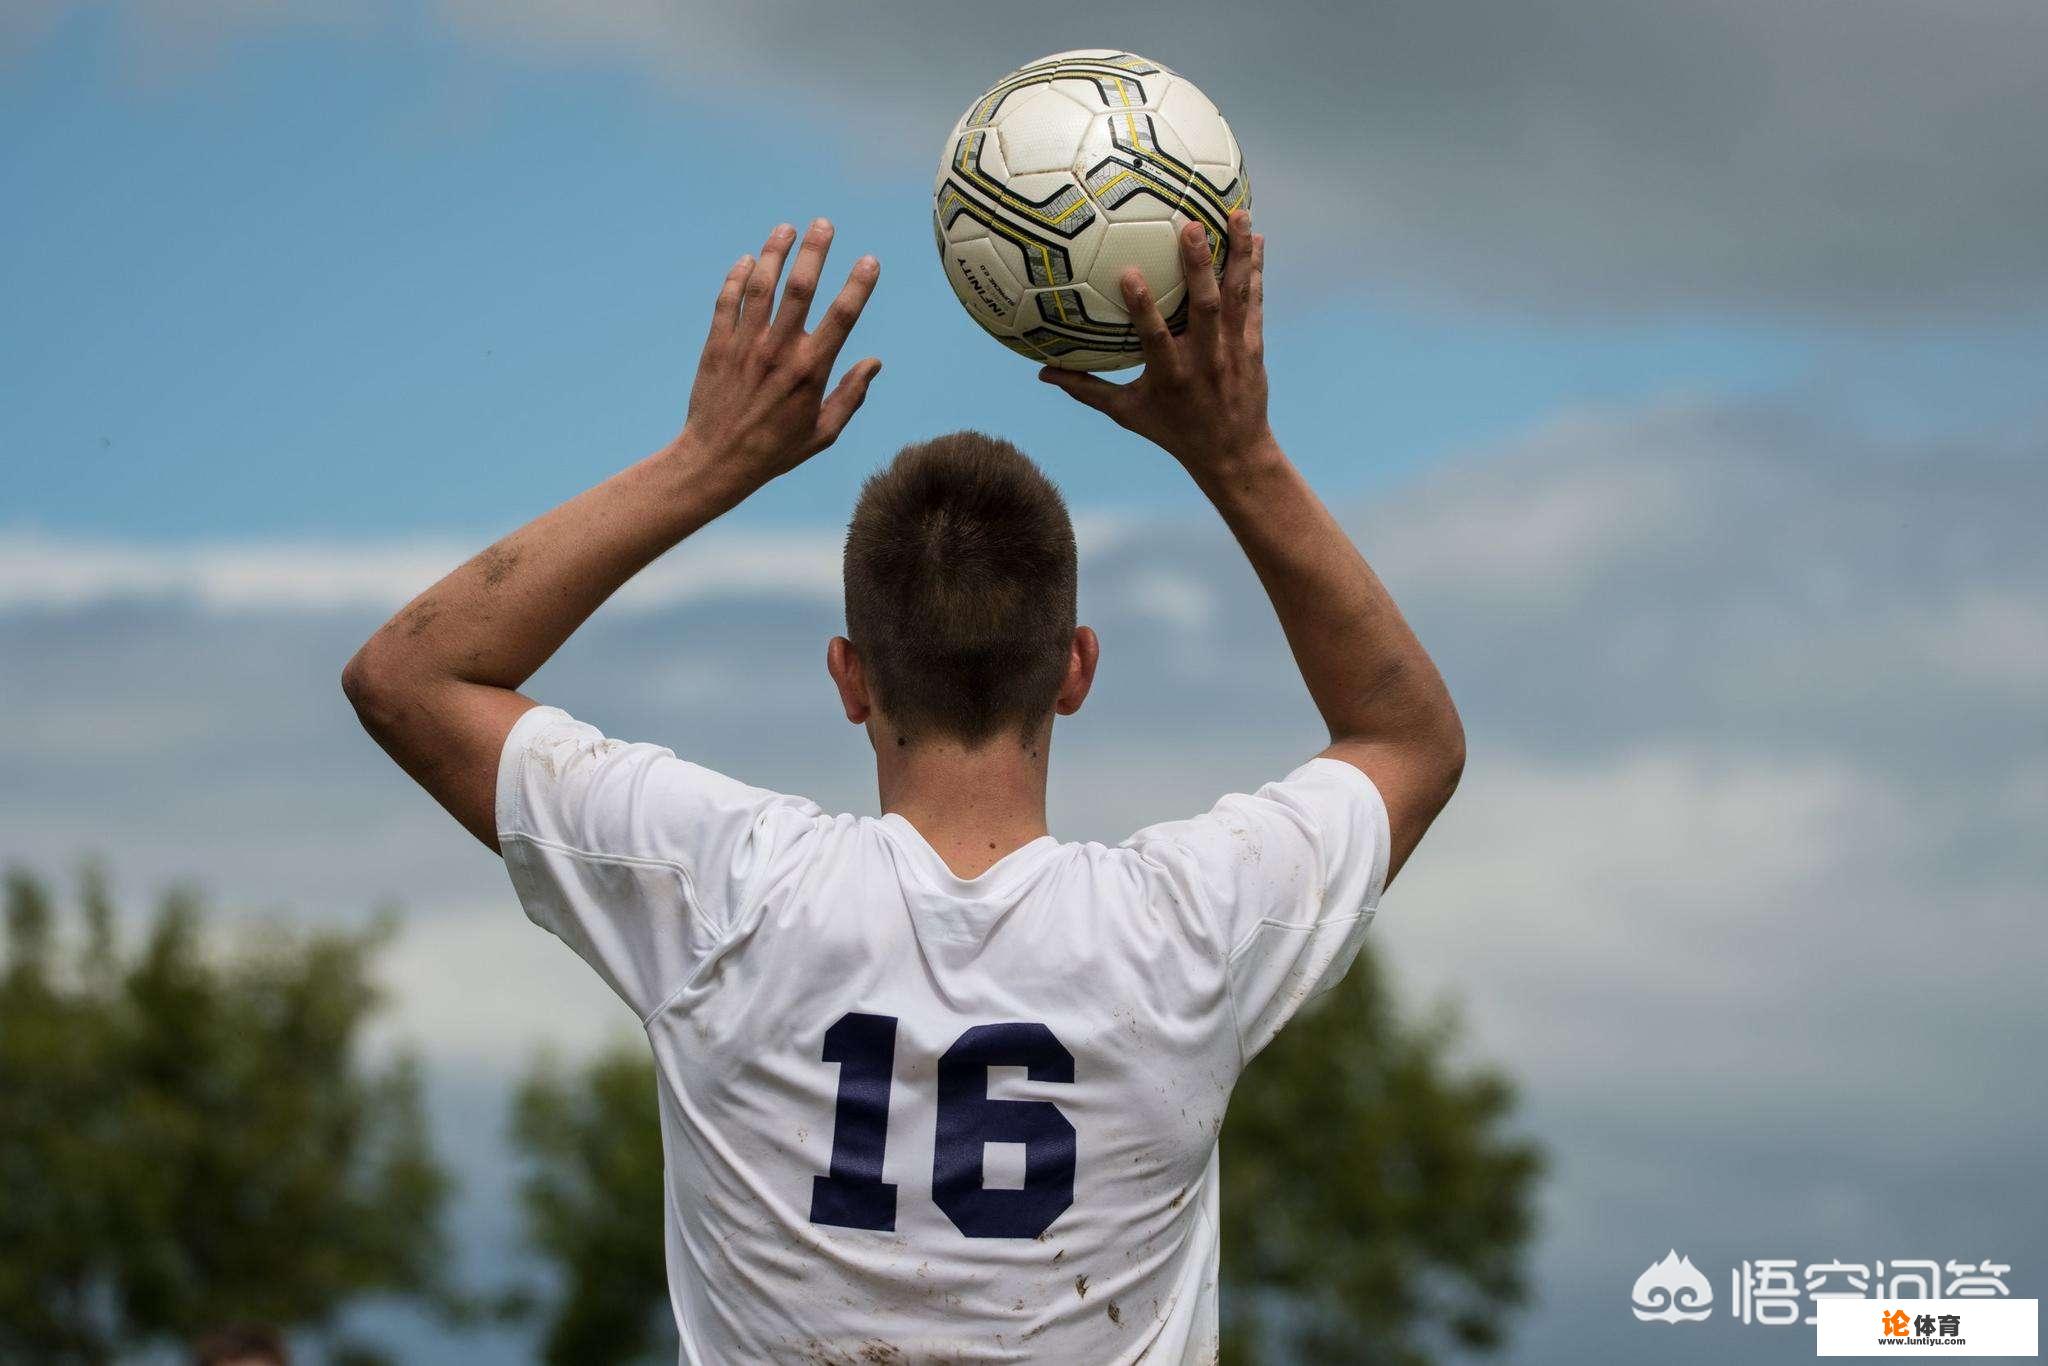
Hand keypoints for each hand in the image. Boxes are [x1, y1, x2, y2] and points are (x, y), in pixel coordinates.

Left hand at [677, 219, 881, 485]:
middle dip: (815, 250)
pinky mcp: (717, 345)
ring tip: (785, 229)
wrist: (716, 460)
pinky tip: (747, 260)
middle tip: (824, 224)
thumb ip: (851, 395)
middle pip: (800, 287)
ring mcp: (745, 345)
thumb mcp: (823, 433)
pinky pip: (728, 301)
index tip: (870, 261)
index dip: (859, 285)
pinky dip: (737, 277)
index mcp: (810, 371)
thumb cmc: (774, 450)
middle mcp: (778, 350)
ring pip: (761, 285)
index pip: (842, 317)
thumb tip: (874, 362)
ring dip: (774, 252)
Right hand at [1039, 210, 1271, 475]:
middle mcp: (1205, 359)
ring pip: (1237, 296)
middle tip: (1191, 226)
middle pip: (1204, 308)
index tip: (1129, 273)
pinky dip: (1256, 269)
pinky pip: (1255, 301)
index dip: (1143, 307)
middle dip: (1198, 266)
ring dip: (1238, 254)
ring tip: (1239, 214)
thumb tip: (1042, 372)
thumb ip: (1087, 389)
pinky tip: (1259, 237)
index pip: (1155, 337)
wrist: (1234, 453)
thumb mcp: (1128, 414)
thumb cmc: (1174, 431)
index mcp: (1171, 375)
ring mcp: (1233, 350)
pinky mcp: (1254, 344)